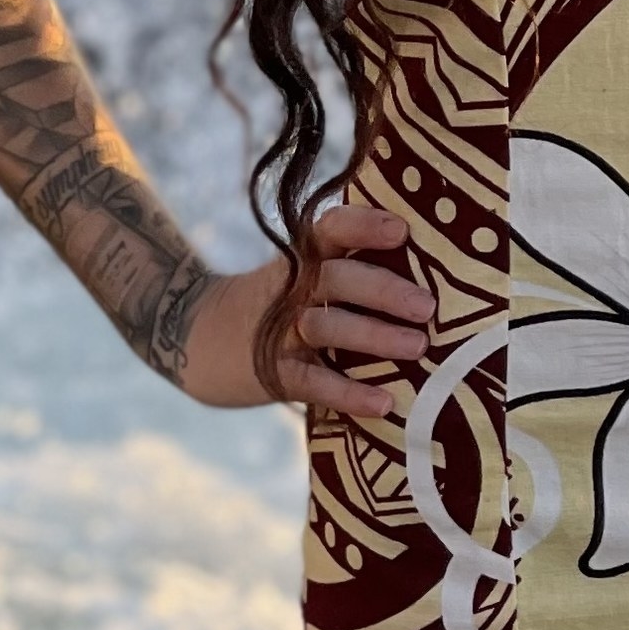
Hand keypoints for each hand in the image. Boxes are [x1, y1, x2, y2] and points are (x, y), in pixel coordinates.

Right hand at [177, 200, 434, 420]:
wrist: (196, 338)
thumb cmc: (277, 303)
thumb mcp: (300, 273)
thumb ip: (350, 267)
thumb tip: (432, 275)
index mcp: (303, 257)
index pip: (331, 229)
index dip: (364, 226)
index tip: (401, 230)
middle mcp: (292, 288)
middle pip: (336, 278)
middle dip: (383, 289)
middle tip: (427, 306)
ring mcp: (280, 331)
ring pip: (327, 327)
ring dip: (374, 335)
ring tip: (418, 347)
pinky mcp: (273, 373)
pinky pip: (313, 383)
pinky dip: (349, 394)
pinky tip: (385, 403)